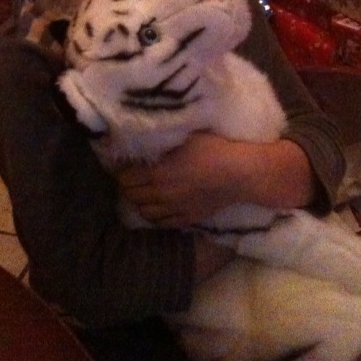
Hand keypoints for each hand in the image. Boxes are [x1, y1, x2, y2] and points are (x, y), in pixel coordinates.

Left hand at [116, 131, 244, 227]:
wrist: (238, 174)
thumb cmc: (213, 149)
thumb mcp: (184, 137)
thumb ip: (161, 142)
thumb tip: (143, 140)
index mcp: (157, 172)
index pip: (124, 178)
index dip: (121, 171)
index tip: (124, 165)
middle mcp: (160, 193)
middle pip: (130, 195)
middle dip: (127, 186)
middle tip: (131, 178)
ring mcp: (173, 209)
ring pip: (143, 211)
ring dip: (139, 202)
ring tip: (143, 193)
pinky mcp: (186, 218)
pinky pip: (161, 222)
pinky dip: (154, 215)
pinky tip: (157, 206)